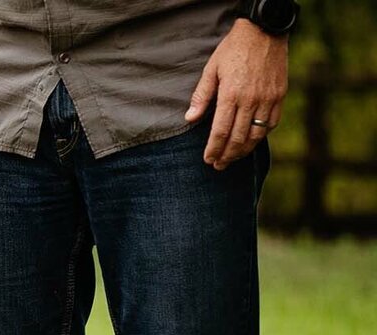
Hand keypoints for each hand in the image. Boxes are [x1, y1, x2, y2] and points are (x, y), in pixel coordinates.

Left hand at [185, 19, 287, 170]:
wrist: (264, 31)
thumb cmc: (233, 50)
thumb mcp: (211, 69)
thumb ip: (201, 96)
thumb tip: (190, 120)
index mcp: (231, 94)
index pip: (221, 131)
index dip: (214, 149)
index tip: (208, 160)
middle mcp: (252, 99)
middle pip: (239, 137)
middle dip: (227, 155)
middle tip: (218, 166)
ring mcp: (268, 98)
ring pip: (257, 134)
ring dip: (244, 150)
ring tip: (232, 158)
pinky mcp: (280, 95)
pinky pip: (272, 123)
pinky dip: (261, 135)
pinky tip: (251, 141)